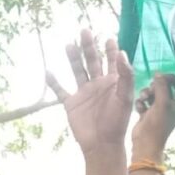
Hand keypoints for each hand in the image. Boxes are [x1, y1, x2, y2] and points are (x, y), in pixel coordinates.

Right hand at [46, 30, 134, 157]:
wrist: (102, 144)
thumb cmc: (117, 122)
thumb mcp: (124, 97)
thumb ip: (126, 76)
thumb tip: (122, 54)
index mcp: (112, 83)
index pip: (112, 61)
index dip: (111, 49)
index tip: (109, 38)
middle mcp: (97, 85)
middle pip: (92, 61)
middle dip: (89, 46)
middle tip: (85, 30)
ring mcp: (84, 93)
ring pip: (77, 71)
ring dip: (73, 58)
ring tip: (69, 44)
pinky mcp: (72, 103)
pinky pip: (61, 91)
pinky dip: (54, 82)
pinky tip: (48, 71)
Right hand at [131, 73, 174, 161]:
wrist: (144, 143)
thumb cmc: (157, 125)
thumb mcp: (162, 103)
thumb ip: (161, 86)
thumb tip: (158, 74)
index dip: (171, 79)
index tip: (161, 76)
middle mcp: (170, 106)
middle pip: (164, 88)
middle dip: (155, 86)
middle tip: (150, 90)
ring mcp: (158, 110)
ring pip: (152, 94)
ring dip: (146, 93)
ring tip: (143, 99)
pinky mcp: (148, 113)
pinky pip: (144, 101)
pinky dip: (141, 102)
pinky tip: (139, 108)